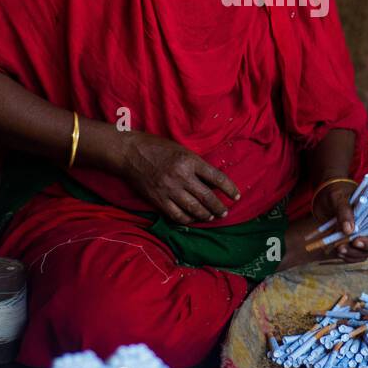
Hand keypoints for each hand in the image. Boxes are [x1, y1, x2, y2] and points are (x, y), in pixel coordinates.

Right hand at [119, 131, 239, 223]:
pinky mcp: (158, 199)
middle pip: (208, 197)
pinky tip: (192, 218)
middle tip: (225, 212)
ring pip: (194, 209)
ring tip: (211, 216)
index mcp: (190, 161)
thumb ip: (197, 165)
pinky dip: (187, 219)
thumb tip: (213, 182)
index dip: (230, 189)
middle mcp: (182, 176)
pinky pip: (177, 215)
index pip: (217, 178)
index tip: (236, 196)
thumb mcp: (182, 150)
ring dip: (206, 215)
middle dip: (219, 207)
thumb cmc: (158, 147)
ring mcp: (169, 189)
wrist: (130, 152)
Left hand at [311, 179, 367, 262]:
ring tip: (340, 249)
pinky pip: (358, 256)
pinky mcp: (358, 245)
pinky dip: (349, 256)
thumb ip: (344, 211)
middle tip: (355, 242)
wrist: (325, 203)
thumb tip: (349, 230)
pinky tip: (339, 253)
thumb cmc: (336, 195)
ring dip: (356, 253)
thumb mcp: (338, 197)